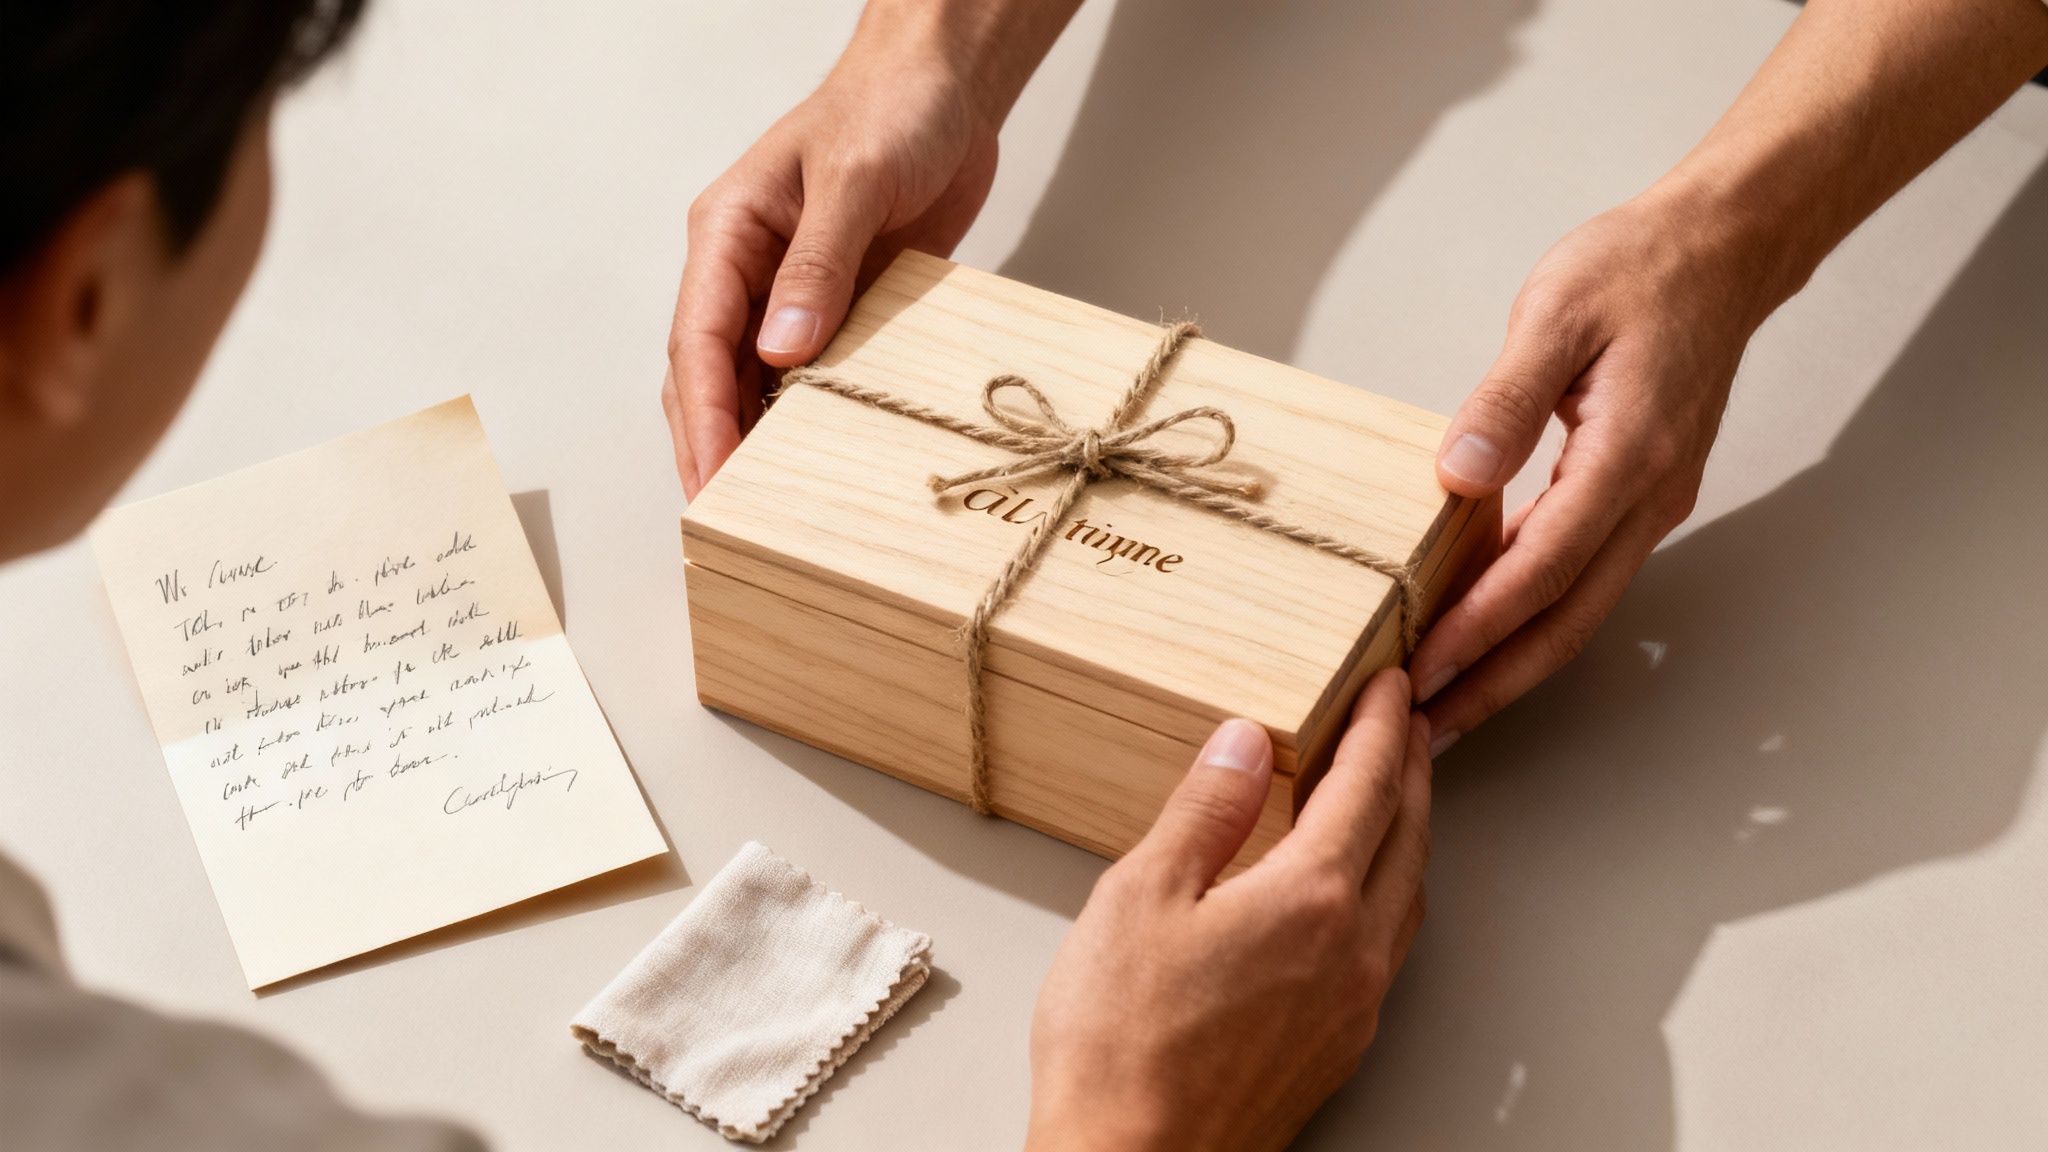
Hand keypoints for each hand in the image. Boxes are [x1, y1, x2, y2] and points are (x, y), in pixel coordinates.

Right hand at [662, 30, 1000, 497]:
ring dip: (755, 444)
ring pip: (754, 385)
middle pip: (708, 374)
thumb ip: (819, 261)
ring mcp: (792, 294)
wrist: (945, 89)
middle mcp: (748, 270)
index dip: (701, 415)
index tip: (710, 478)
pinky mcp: (840, 308)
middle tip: (723, 522)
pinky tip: (820, 466)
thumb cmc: (891, 109)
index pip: (696, 338)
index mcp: (729, 233)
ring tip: (764, 515)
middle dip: (710, 446)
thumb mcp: (854, 177)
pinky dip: (809, 422)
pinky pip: (813, 378)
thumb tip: (780, 349)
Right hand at [1026, 668, 1432, 1151]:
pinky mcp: (1336, 1047)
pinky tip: (1352, 894)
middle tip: (1406, 722)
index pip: (1368, 785)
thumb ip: (1204, 811)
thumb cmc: (1122, 1045)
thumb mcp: (1140, 897)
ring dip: (1407, 831)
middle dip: (1411, 769)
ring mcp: (1353, 1005)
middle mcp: (1353, 951)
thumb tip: (1242, 744)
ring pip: (1408, 894)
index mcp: (1311, 899)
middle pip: (1408, 836)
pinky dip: (1387, 891)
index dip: (1381, 724)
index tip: (1390, 682)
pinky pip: (1387, 946)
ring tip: (1390, 795)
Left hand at [1409, 183, 1769, 750]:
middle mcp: (1647, 497)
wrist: (1721, 249)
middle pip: (1567, 620)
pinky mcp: (1640, 497)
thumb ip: (1506, 398)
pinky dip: (1534, 617)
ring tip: (1446, 702)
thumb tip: (1461, 471)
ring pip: (1579, 611)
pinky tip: (1487, 631)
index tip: (1420, 667)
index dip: (1477, 627)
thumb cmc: (1639, 269)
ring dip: (1513, 663)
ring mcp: (1650, 503)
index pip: (1541, 567)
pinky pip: (1584, 577)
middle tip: (1424, 730)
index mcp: (1626, 457)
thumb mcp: (1555, 313)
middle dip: (1493, 682)